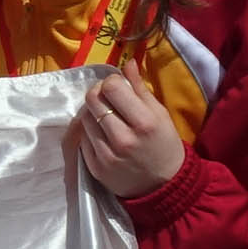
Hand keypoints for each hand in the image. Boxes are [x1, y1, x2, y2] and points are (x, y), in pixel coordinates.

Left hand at [78, 70, 186, 199]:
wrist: (163, 186)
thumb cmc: (164, 144)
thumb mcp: (160, 114)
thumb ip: (140, 88)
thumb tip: (126, 62)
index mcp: (144, 122)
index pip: (111, 87)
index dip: (112, 82)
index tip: (118, 88)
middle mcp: (123, 138)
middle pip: (92, 99)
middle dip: (99, 93)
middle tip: (108, 98)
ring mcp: (106, 154)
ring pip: (84, 117)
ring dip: (93, 112)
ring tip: (107, 118)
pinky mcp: (94, 167)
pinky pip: (83, 138)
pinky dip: (91, 132)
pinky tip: (105, 135)